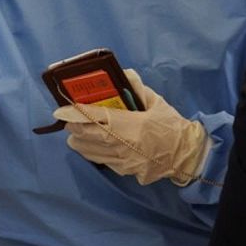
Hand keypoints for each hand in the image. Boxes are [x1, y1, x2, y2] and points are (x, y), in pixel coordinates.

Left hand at [52, 69, 209, 185]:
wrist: (186, 155)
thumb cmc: (171, 126)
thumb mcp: (156, 102)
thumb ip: (137, 88)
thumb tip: (123, 74)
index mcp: (132, 125)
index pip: (97, 117)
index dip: (75, 113)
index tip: (60, 111)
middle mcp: (123, 144)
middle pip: (87, 136)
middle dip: (73, 127)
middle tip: (68, 119)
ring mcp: (122, 160)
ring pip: (89, 151)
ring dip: (79, 140)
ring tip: (77, 132)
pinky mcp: (123, 170)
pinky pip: (100, 160)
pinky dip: (92, 151)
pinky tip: (92, 144)